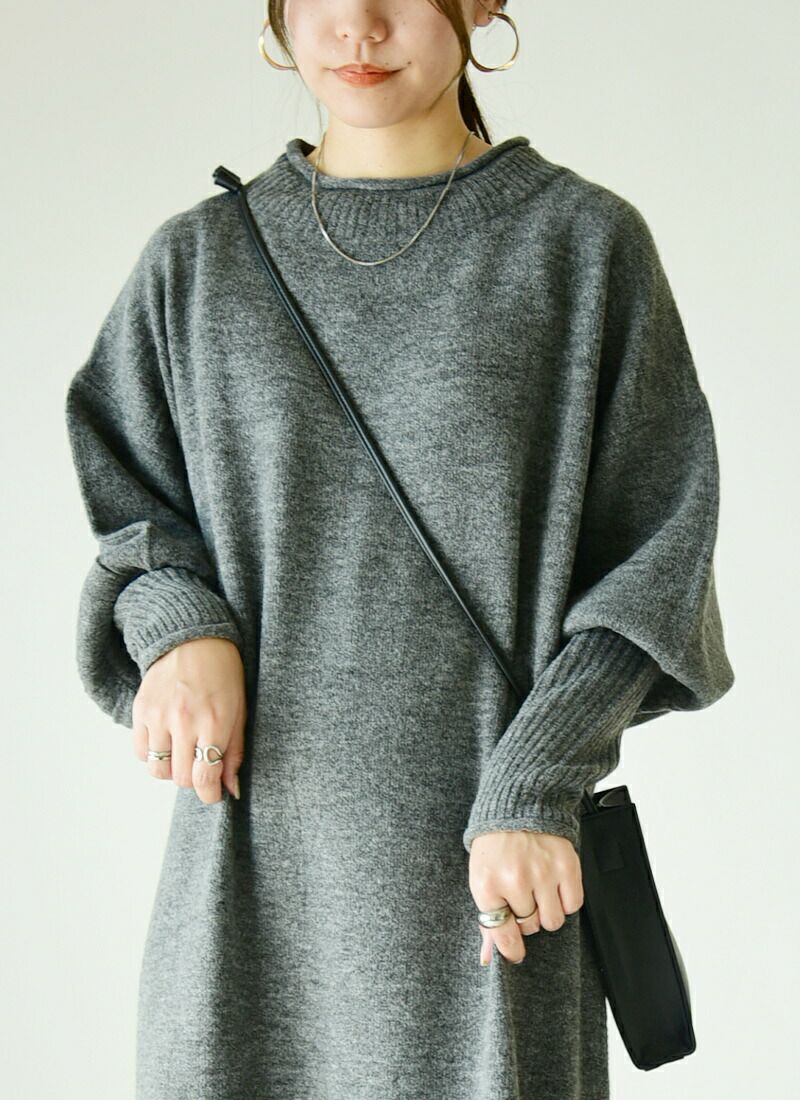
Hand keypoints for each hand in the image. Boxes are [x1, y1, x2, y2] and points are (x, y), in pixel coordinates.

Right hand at [131, 636, 246, 804]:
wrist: (194, 640)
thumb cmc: (224, 675)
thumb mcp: (239, 711)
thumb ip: (234, 752)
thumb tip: (231, 790)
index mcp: (214, 721)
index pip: (205, 777)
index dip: (210, 795)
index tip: (213, 794)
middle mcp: (184, 720)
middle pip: (180, 778)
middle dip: (193, 780)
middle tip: (201, 768)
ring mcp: (159, 715)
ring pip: (157, 770)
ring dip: (171, 769)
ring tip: (183, 754)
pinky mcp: (140, 709)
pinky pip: (140, 751)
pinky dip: (152, 754)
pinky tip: (166, 741)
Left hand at [468, 829, 583, 965]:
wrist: (518, 808)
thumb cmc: (496, 847)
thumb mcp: (481, 879)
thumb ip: (487, 921)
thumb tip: (488, 958)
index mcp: (488, 884)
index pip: (502, 934)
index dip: (511, 949)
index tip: (515, 953)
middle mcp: (516, 880)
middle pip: (530, 928)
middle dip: (527, 917)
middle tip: (522, 897)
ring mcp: (543, 873)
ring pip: (553, 921)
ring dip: (547, 911)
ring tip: (538, 891)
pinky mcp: (567, 866)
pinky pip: (573, 905)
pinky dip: (565, 900)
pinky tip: (554, 885)